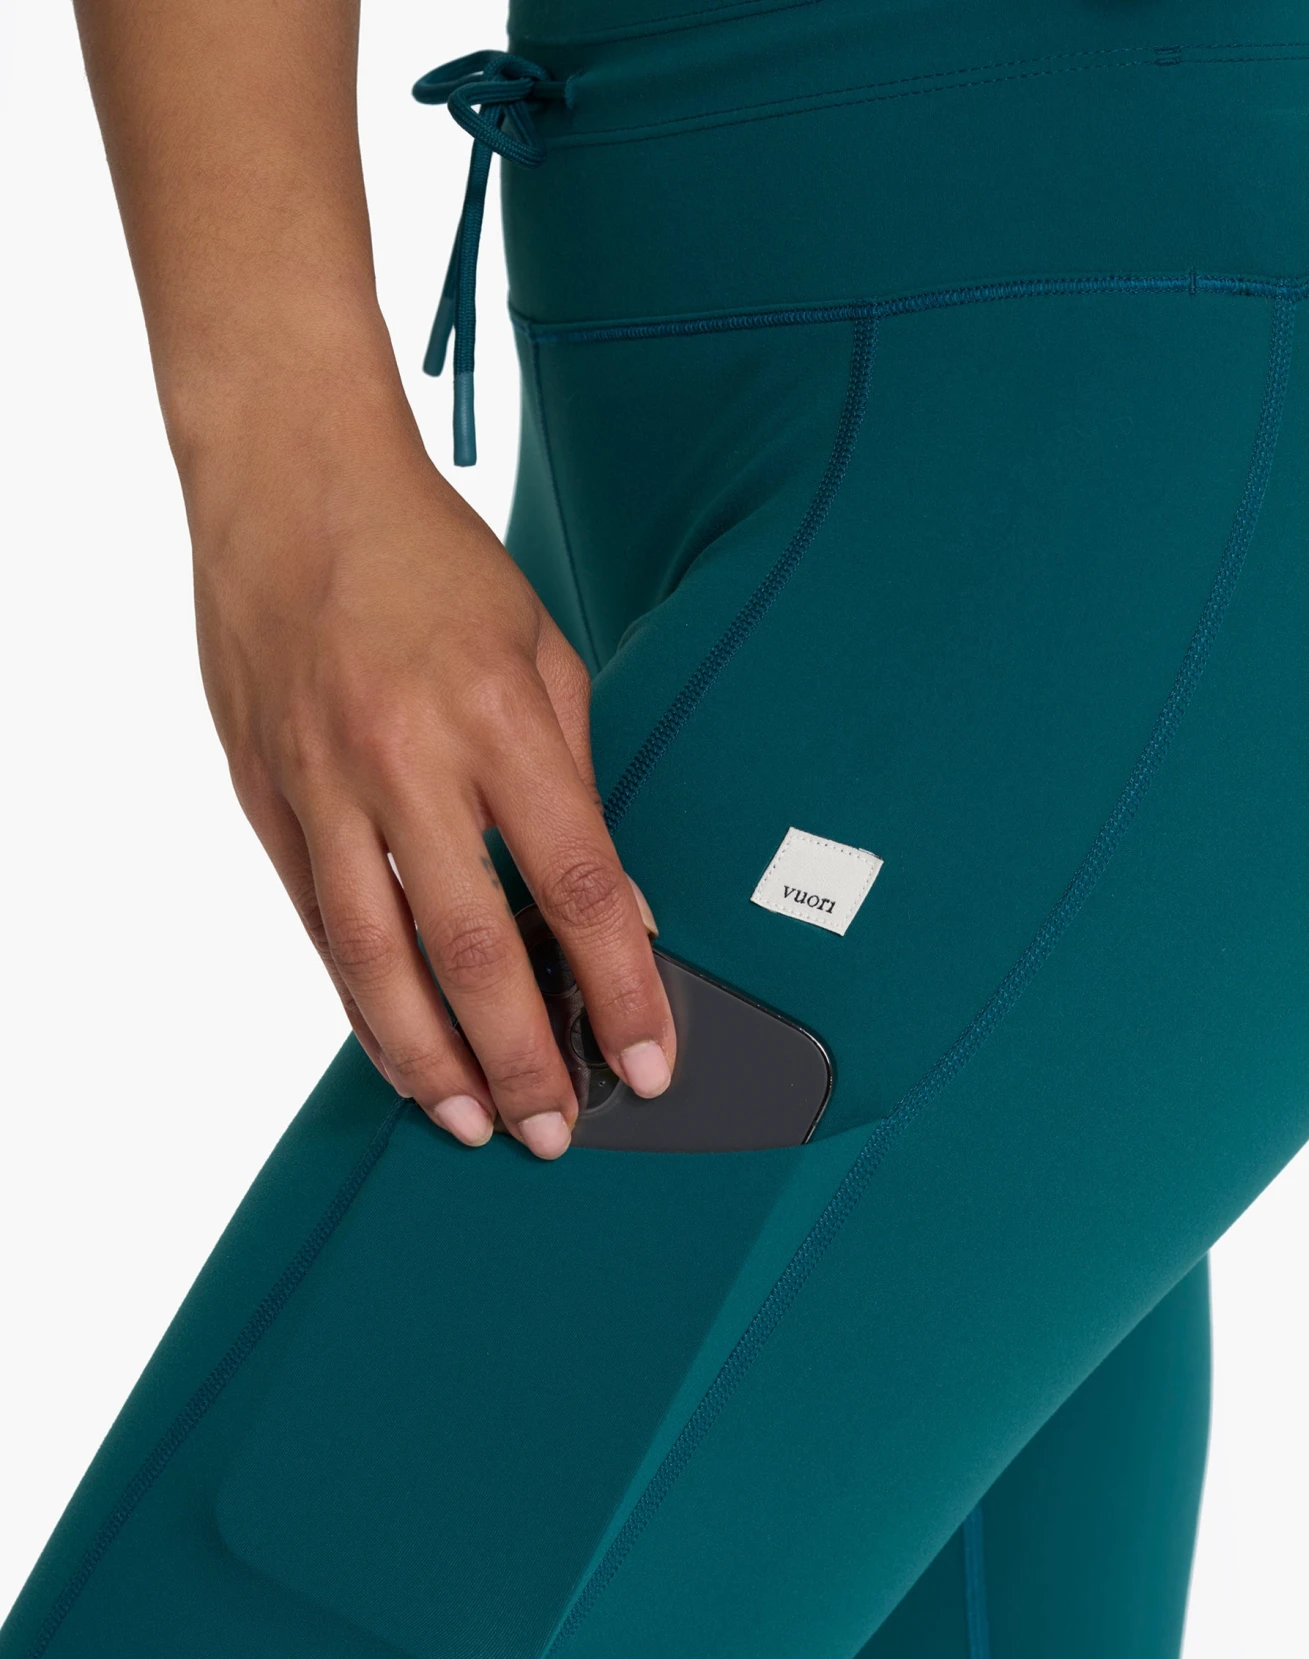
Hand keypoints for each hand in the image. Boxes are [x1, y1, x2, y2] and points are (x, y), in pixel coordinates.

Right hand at [187, 401, 673, 1158]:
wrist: (290, 480)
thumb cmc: (434, 563)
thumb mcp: (544, 649)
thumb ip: (576, 783)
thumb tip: (617, 909)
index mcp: (502, 718)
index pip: (580, 888)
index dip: (621, 991)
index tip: (647, 1064)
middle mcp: (406, 759)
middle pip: (473, 948)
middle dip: (523, 1057)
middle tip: (556, 1130)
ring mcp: (322, 782)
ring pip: (375, 960)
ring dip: (429, 1059)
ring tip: (472, 1121)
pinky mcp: (264, 795)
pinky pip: (317, 924)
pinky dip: (360, 1000)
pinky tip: (396, 1048)